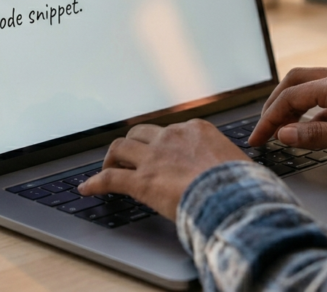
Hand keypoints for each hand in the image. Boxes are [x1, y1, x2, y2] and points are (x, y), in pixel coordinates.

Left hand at [79, 120, 249, 218]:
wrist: (232, 196)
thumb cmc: (240, 183)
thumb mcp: (237, 161)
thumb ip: (226, 161)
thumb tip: (237, 171)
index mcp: (195, 130)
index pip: (170, 131)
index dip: (161, 142)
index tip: (159, 151)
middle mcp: (171, 137)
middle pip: (140, 133)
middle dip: (132, 144)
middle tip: (128, 156)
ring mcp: (153, 157)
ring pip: (120, 148)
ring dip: (111, 157)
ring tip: (106, 168)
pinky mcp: (141, 181)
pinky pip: (110, 178)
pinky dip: (95, 183)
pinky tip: (86, 189)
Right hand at [248, 67, 326, 165]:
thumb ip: (316, 135)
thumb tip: (284, 134)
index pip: (292, 96)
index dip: (270, 118)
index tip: (258, 139)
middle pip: (296, 82)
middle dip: (275, 105)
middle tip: (263, 130)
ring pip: (311, 87)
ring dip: (293, 107)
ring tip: (282, 131)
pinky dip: (312, 112)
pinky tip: (309, 131)